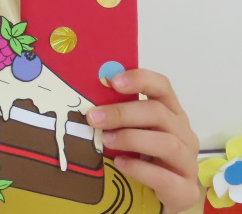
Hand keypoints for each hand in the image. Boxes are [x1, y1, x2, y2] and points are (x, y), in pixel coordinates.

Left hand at [86, 68, 199, 213]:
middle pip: (158, 113)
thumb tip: (84, 102)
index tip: (113, 81)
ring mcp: (187, 162)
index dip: (139, 79)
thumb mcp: (132, 131)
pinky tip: (120, 164)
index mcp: (171, 113)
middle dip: (122, 113)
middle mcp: (183, 133)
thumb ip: (119, 116)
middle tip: (94, 118)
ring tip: (106, 140)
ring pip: (166, 143)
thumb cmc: (145, 156)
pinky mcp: (185, 189)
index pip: (162, 86)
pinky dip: (140, 169)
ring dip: (131, 139)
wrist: (166, 194)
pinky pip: (165, 177)